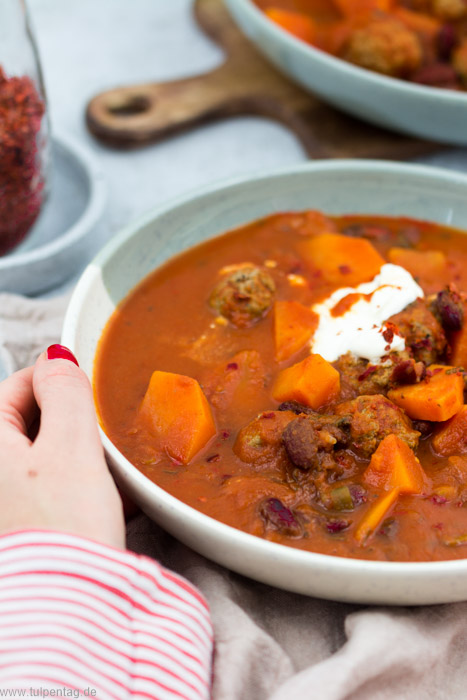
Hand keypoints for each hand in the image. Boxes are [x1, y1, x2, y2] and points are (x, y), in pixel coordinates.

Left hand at [0, 345, 124, 548]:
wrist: (65, 611)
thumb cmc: (64, 532)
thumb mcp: (72, 447)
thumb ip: (66, 392)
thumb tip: (56, 358)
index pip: (17, 385)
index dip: (59, 383)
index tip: (92, 397)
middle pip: (28, 422)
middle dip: (71, 425)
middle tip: (102, 443)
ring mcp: (3, 499)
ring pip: (41, 456)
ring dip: (76, 458)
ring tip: (106, 479)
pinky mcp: (18, 524)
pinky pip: (45, 489)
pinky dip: (72, 486)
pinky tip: (99, 503)